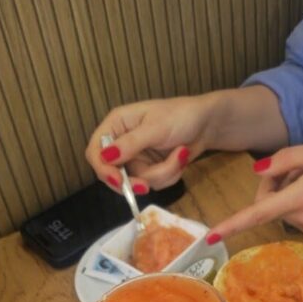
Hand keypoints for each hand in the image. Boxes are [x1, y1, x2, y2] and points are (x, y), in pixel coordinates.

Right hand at [85, 95, 217, 192]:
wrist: (207, 124)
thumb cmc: (181, 116)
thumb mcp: (155, 128)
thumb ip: (130, 143)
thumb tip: (105, 157)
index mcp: (116, 125)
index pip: (95, 152)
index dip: (102, 169)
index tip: (118, 180)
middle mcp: (121, 144)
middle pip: (113, 174)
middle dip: (134, 181)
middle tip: (147, 185)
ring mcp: (136, 159)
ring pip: (137, 182)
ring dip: (162, 173)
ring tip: (180, 154)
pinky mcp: (150, 170)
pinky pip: (153, 184)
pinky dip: (169, 175)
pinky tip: (180, 158)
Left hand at [214, 142, 302, 238]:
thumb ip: (286, 159)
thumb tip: (258, 172)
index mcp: (300, 198)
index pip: (257, 213)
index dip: (231, 224)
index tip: (210, 235)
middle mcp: (301, 218)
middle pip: (269, 202)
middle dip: (275, 183)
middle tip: (302, 165)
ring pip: (282, 206)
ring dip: (289, 189)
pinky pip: (296, 212)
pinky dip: (300, 198)